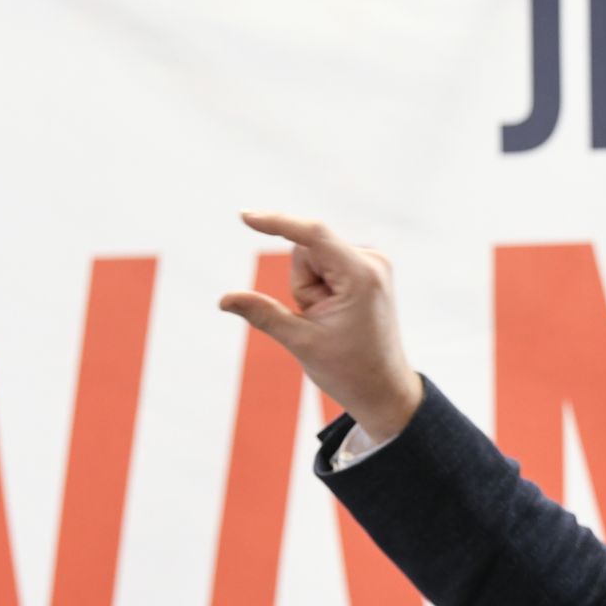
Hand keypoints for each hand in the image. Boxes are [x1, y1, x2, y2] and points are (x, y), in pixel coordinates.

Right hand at [222, 211, 424, 440]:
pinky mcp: (367, 268)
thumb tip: (223, 300)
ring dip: (311, 288)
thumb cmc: (348, 370)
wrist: (382, 389)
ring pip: (313, 258)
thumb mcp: (300, 342)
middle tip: (319, 320)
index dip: (277, 222)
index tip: (245, 216)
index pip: (313, 235)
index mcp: (361, 276)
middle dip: (301, 283)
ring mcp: (373, 263)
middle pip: (307, 250)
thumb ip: (262, 314)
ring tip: (331, 319)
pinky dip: (321, 287)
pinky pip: (325, 265)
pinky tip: (338, 312)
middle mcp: (372, 261)